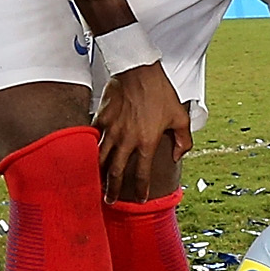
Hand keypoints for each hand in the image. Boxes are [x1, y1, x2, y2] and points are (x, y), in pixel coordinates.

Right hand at [94, 62, 191, 197]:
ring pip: (100, 159)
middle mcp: (127, 140)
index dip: (141, 190)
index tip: (139, 199)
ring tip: (95, 184)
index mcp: (147, 142)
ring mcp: (112, 130)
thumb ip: (183, 140)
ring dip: (98, 174)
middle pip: (116, 172)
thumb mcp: (180, 116)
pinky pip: (93, 138)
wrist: (139, 70)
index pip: (142, 174)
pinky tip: (86, 157)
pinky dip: (89, 150)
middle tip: (109, 200)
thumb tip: (178, 155)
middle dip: (112, 189)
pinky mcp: (101, 118)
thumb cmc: (159, 91)